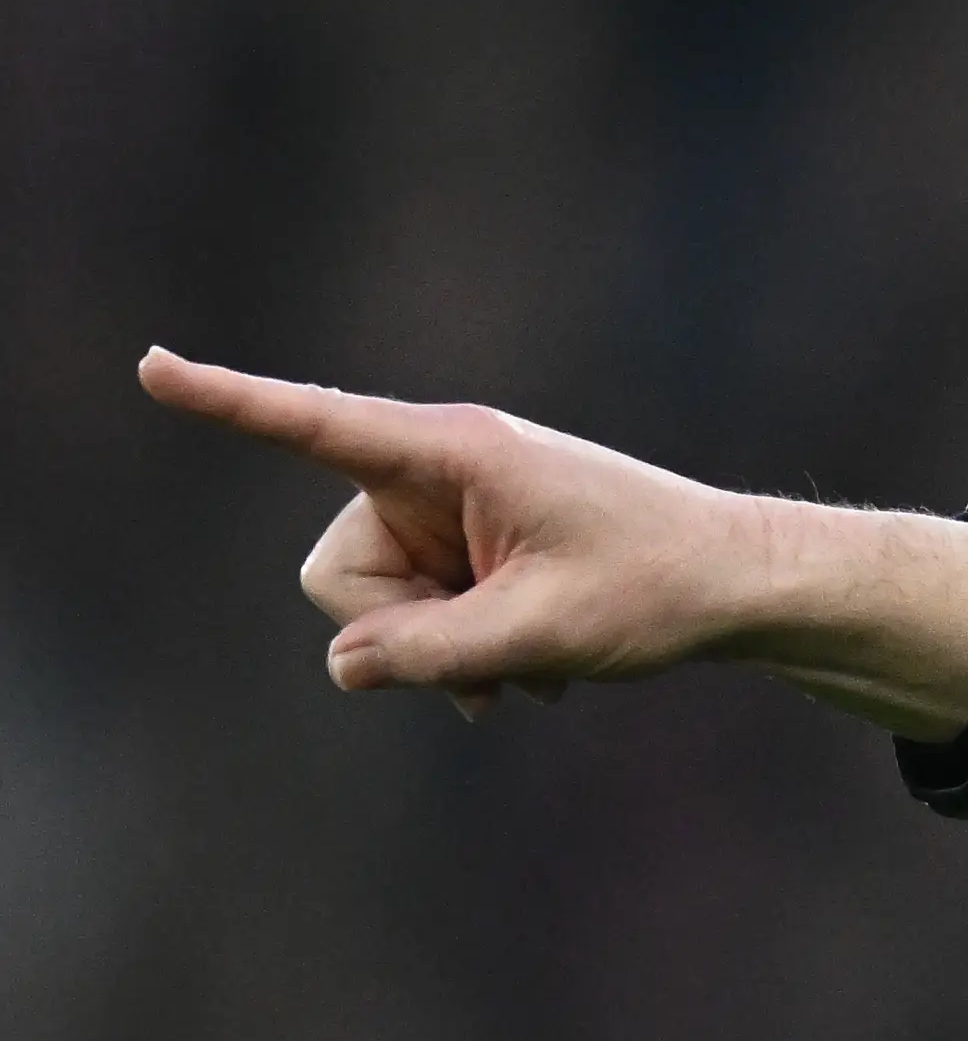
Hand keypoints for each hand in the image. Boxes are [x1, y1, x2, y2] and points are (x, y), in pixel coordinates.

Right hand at [141, 349, 967, 738]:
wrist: (742, 586)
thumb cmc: (658, 590)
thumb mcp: (540, 636)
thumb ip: (431, 653)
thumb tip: (345, 665)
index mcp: (455, 453)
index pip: (319, 426)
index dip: (230, 402)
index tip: (152, 367)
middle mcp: (441, 467)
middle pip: (341, 572)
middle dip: (399, 632)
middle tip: (499, 662)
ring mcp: (455, 507)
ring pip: (380, 605)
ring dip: (442, 652)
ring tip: (532, 669)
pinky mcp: (473, 543)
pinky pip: (421, 611)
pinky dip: (468, 651)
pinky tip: (540, 673)